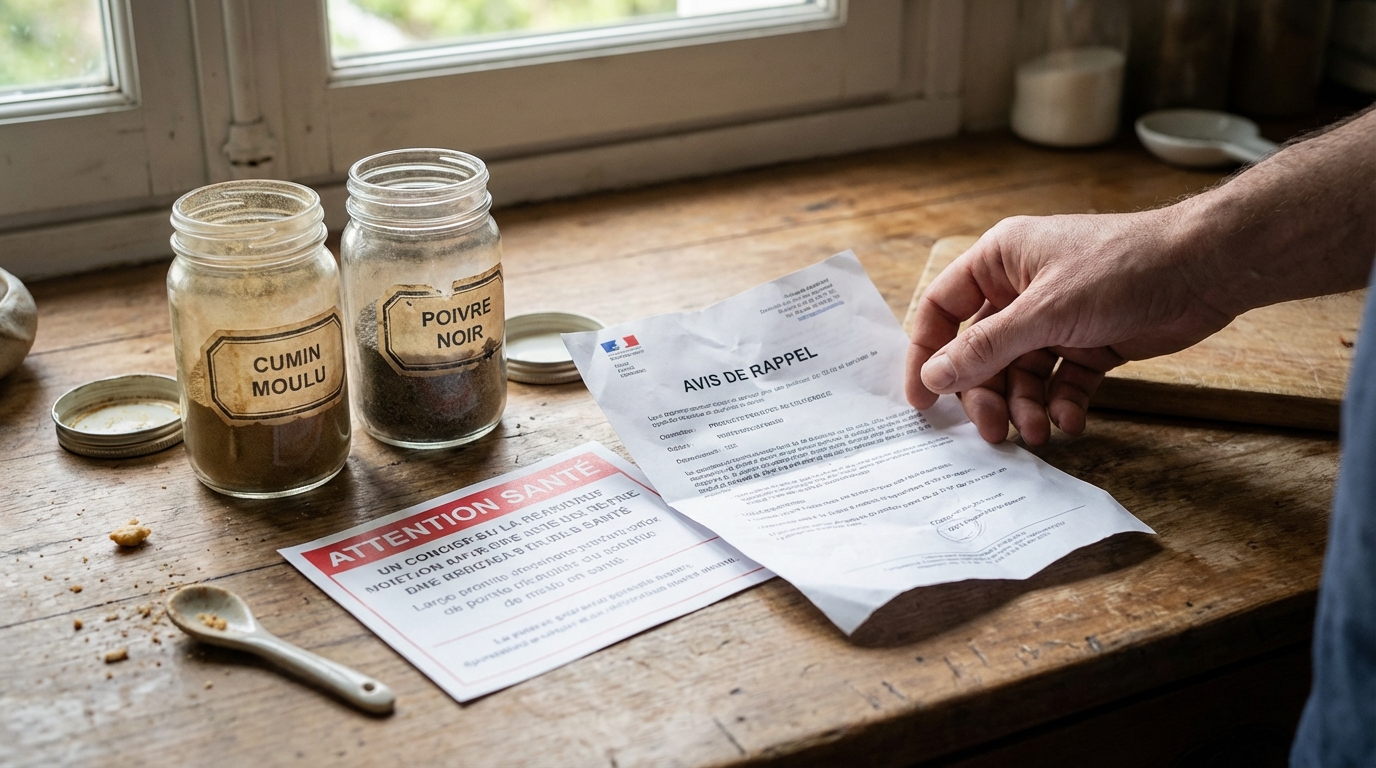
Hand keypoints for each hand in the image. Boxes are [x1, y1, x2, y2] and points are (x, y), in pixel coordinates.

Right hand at [905, 209, 1236, 444]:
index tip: (923, 401)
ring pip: (1021, 373)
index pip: (943, 310)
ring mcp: (1056, 318)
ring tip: (1041, 432)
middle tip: (994, 430)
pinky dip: (1061, 404)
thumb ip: (985, 348)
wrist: (1204, 269)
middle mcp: (1021, 289)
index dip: (927, 354)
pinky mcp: (1090, 342)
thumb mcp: (1044, 312)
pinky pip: (1060, 382)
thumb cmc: (1121, 268)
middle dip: (987, 394)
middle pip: (981, 353)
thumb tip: (935, 376)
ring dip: (1026, 406)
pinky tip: (1070, 421)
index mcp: (998, 261)